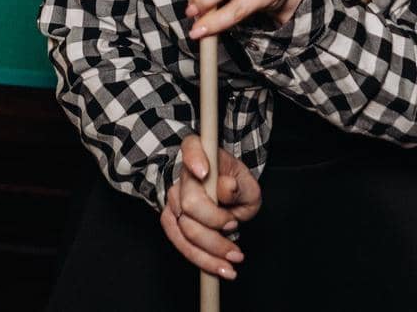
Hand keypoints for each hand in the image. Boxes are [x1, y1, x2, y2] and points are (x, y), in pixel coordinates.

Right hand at [160, 134, 261, 278]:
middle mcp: (182, 175)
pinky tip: (220, 267)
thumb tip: (227, 187)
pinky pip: (181, 244)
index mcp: (200, 153)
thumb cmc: (233, 184)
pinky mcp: (170, 221)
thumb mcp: (245, 180)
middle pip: (191, 203)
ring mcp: (173, 199)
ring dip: (212, 248)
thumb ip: (239, 185)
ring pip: (185, 229)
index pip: (191, 148)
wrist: (220, 192)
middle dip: (214, 222)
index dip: (194, 159)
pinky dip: (202, 259)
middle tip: (235, 225)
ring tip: (234, 258)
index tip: (204, 171)